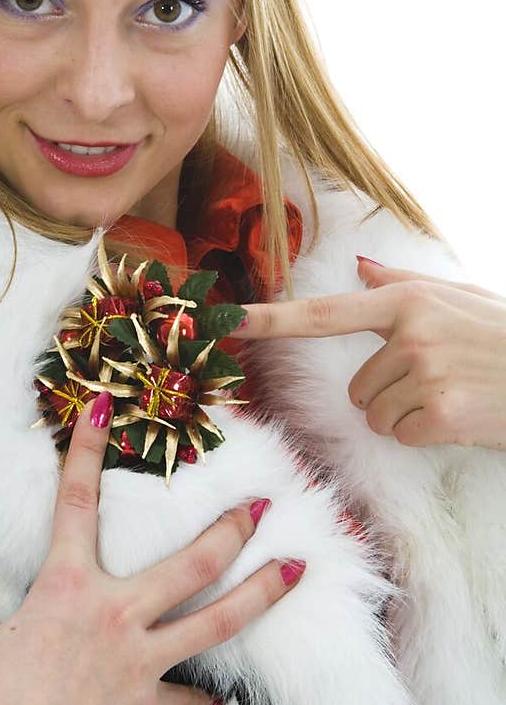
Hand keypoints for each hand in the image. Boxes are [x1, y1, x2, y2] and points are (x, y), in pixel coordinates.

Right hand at [0, 391, 304, 704]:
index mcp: (65, 588)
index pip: (75, 503)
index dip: (85, 449)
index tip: (102, 406)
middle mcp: (114, 615)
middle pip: (191, 563)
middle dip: (232, 528)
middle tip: (264, 503)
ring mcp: (139, 662)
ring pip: (217, 621)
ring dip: (261, 594)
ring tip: (296, 569)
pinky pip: (187, 699)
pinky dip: (202, 701)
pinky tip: (221, 703)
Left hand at [229, 255, 505, 450]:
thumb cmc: (505, 337)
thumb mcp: (461, 298)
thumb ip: (403, 285)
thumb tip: (358, 269)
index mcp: (407, 301)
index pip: (323, 313)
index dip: (270, 319)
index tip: (226, 320)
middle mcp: (410, 333)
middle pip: (357, 388)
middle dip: (390, 393)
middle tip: (440, 382)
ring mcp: (425, 374)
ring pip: (376, 416)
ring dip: (408, 415)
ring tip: (453, 396)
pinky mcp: (441, 414)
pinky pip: (403, 436)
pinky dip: (428, 435)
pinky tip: (461, 417)